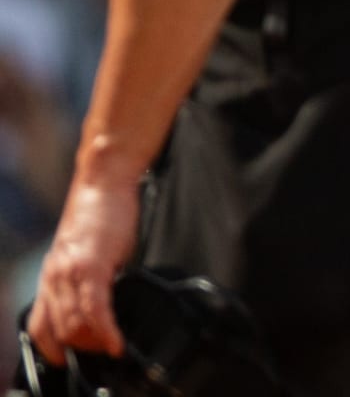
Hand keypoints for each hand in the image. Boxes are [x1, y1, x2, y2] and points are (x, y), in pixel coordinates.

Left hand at [29, 177, 138, 362]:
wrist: (103, 183)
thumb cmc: (100, 214)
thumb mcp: (87, 252)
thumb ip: (87, 278)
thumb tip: (103, 303)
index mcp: (51, 275)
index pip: (39, 326)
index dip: (52, 350)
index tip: (72, 360)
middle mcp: (54, 277)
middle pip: (59, 331)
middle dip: (82, 349)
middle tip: (103, 351)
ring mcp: (70, 273)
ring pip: (74, 326)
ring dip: (94, 344)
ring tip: (112, 346)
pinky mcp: (91, 267)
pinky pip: (94, 310)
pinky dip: (106, 332)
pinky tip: (116, 341)